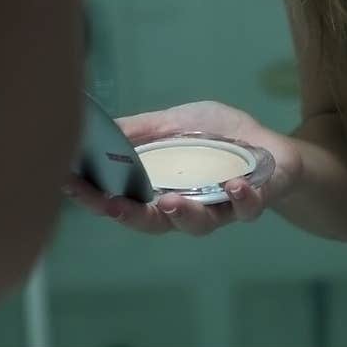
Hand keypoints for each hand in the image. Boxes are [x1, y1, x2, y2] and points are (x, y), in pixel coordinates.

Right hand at [64, 100, 302, 236]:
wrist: (279, 151)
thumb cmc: (223, 138)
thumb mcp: (178, 122)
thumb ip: (143, 129)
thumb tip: (98, 128)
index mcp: (163, 189)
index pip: (123, 199)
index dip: (94, 196)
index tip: (67, 184)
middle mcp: (188, 207)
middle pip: (153, 223)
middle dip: (131, 217)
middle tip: (112, 206)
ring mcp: (222, 210)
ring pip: (198, 225)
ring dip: (183, 215)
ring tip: (170, 201)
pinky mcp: (256, 202)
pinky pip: (247, 209)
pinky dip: (240, 199)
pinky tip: (234, 186)